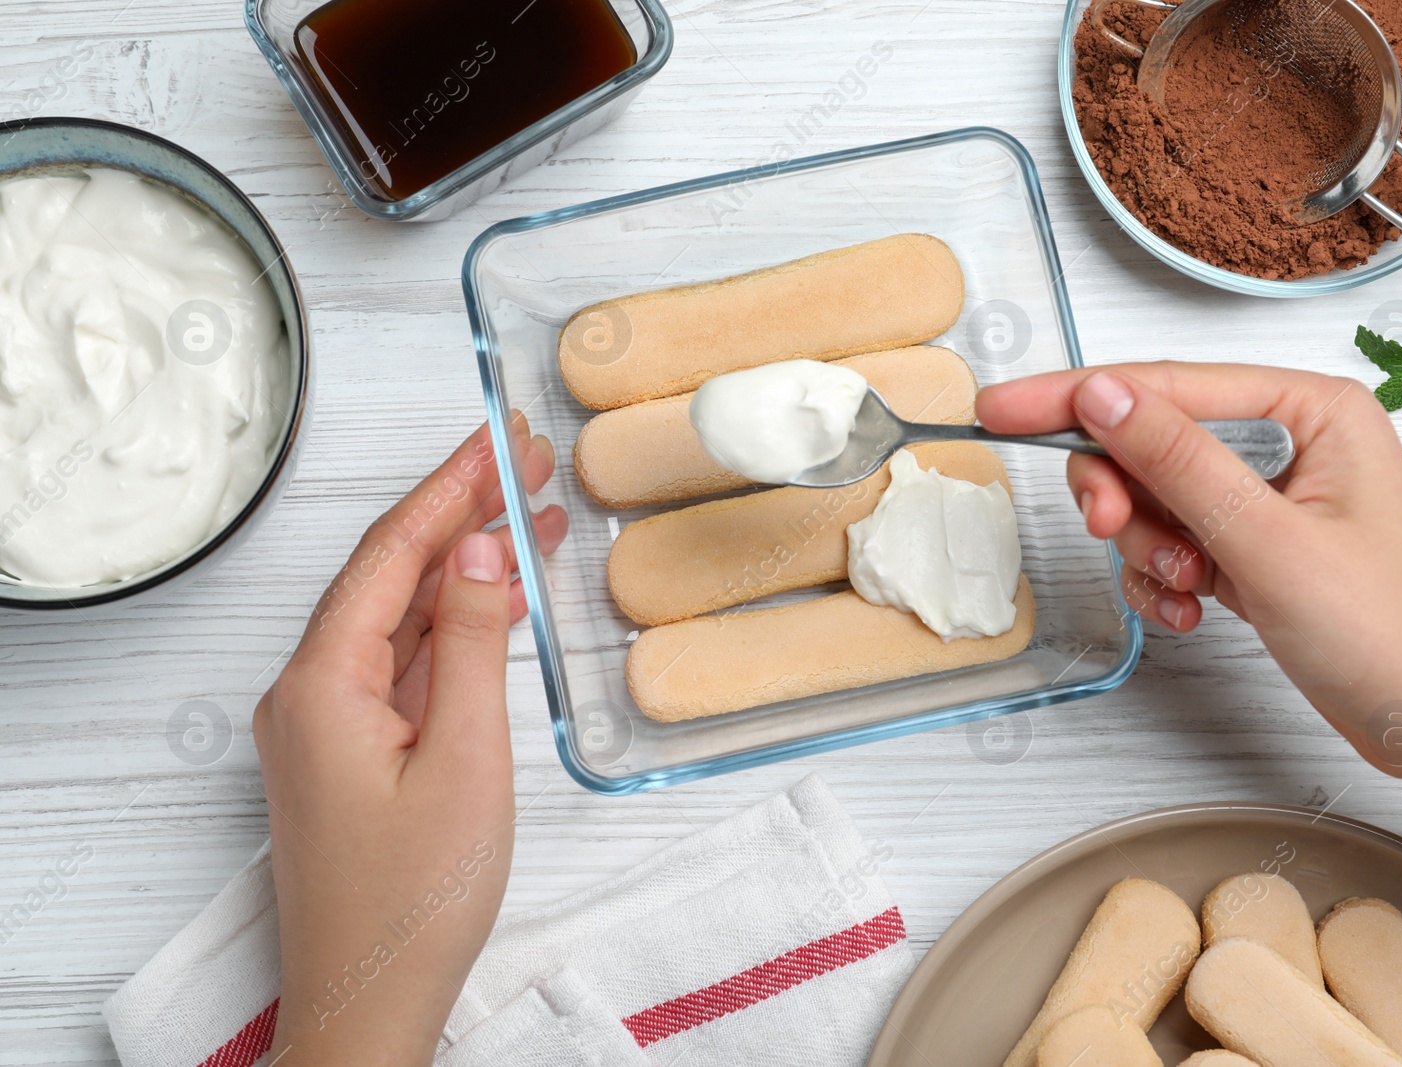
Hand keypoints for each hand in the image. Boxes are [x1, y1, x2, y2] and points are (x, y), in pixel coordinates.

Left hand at [255, 416, 566, 1065]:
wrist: (370, 1002)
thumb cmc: (412, 902)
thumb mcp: (464, 759)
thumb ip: (467, 645)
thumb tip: (476, 551)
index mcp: (321, 684)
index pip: (390, 553)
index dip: (449, 487)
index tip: (497, 437)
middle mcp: (309, 694)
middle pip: (388, 575)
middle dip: (458, 512)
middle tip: (524, 458)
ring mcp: (327, 726)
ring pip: (399, 618)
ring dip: (463, 567)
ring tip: (532, 515)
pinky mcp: (350, 754)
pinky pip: (402, 665)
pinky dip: (453, 628)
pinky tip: (499, 607)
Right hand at [978, 363, 1401, 906]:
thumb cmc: (1398, 633)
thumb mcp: (1268, 541)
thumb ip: (1177, 461)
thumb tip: (1104, 394)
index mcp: (1310, 408)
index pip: (1166, 385)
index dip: (1074, 397)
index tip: (1003, 409)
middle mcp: (1290, 443)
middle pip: (1151, 441)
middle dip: (1123, 495)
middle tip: (1111, 530)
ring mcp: (1270, 501)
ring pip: (1154, 501)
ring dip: (1149, 550)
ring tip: (1185, 591)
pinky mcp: (1255, 551)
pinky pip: (1173, 546)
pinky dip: (1163, 581)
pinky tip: (1187, 613)